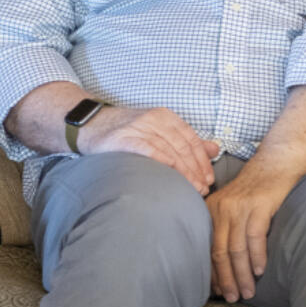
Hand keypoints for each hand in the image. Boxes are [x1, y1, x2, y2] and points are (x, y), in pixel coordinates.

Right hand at [79, 106, 218, 194]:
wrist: (90, 125)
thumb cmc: (127, 132)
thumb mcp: (158, 131)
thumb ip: (186, 140)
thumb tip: (215, 149)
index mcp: (166, 117)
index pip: (191, 140)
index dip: (202, 161)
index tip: (209, 179)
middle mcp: (155, 119)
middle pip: (182, 147)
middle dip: (196, 170)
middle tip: (203, 189)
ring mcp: (139, 127)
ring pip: (169, 150)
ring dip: (183, 172)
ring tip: (192, 189)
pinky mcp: (123, 138)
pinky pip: (147, 149)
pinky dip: (161, 160)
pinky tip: (170, 172)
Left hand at [205, 162, 294, 300]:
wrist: (276, 163)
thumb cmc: (256, 189)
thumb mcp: (233, 205)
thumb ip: (225, 228)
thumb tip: (224, 265)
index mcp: (211, 210)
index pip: (208, 249)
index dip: (213, 273)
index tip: (219, 292)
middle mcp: (221, 208)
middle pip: (220, 252)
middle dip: (226, 279)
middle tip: (233, 298)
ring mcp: (239, 207)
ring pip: (237, 249)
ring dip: (243, 274)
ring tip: (248, 291)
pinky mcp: (259, 205)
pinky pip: (255, 237)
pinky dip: (257, 256)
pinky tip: (261, 270)